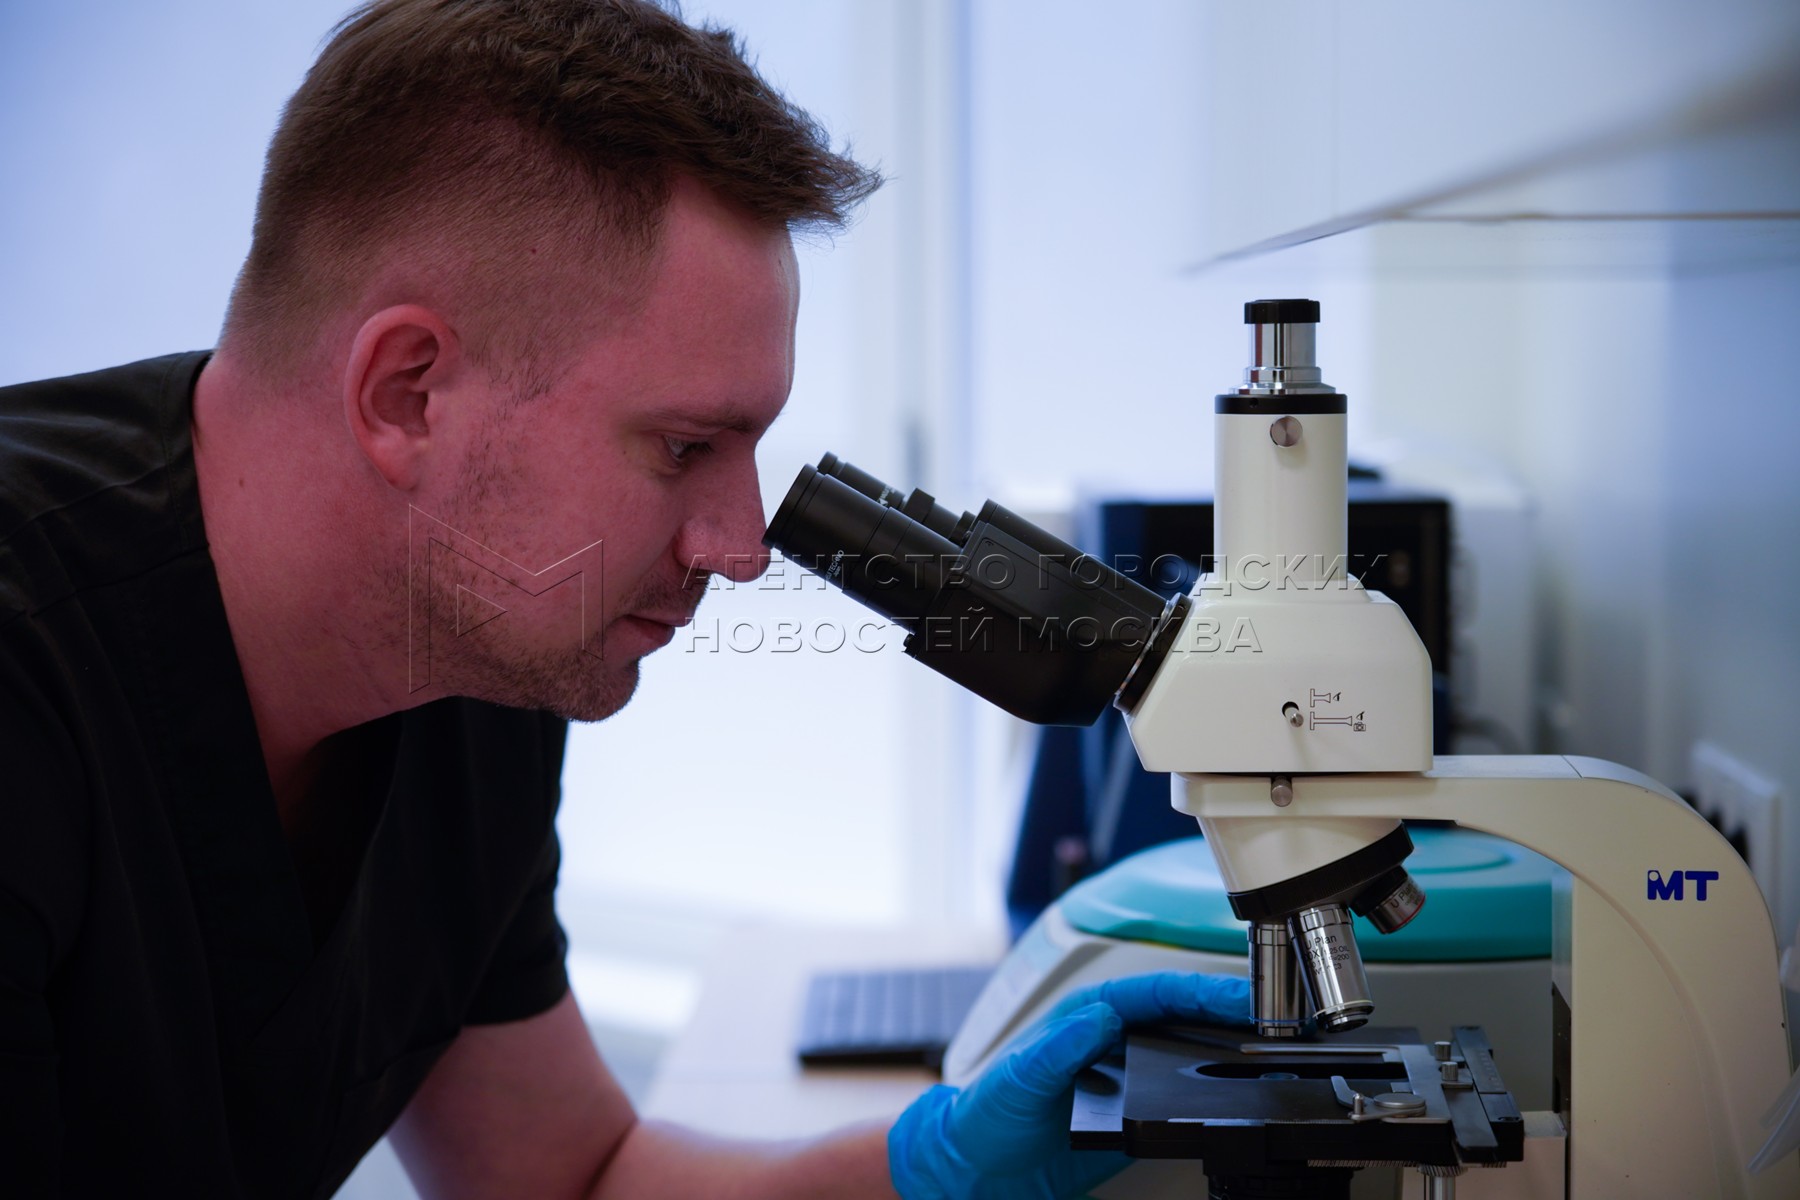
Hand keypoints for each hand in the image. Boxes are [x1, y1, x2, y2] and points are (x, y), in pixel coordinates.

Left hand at [887, 973, 1249, 1199]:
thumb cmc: (985, 1117)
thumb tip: (1099, 1019)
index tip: (1238, 997)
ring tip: (1271, 1046)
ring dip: (1228, 1043)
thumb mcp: (1018, 1078)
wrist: (979, 1172)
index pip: (1153, 993)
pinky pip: (1180, 1095)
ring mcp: (1125, 1077)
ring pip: (1188, 1047)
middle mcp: (1109, 1040)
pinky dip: (1213, 1088)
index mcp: (1084, 1018)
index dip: (1198, 991)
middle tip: (1274, 1017)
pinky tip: (1239, 1090)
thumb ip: (1058, 1048)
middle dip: (1228, 1009)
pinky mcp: (1132, 1115)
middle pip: (1180, 1013)